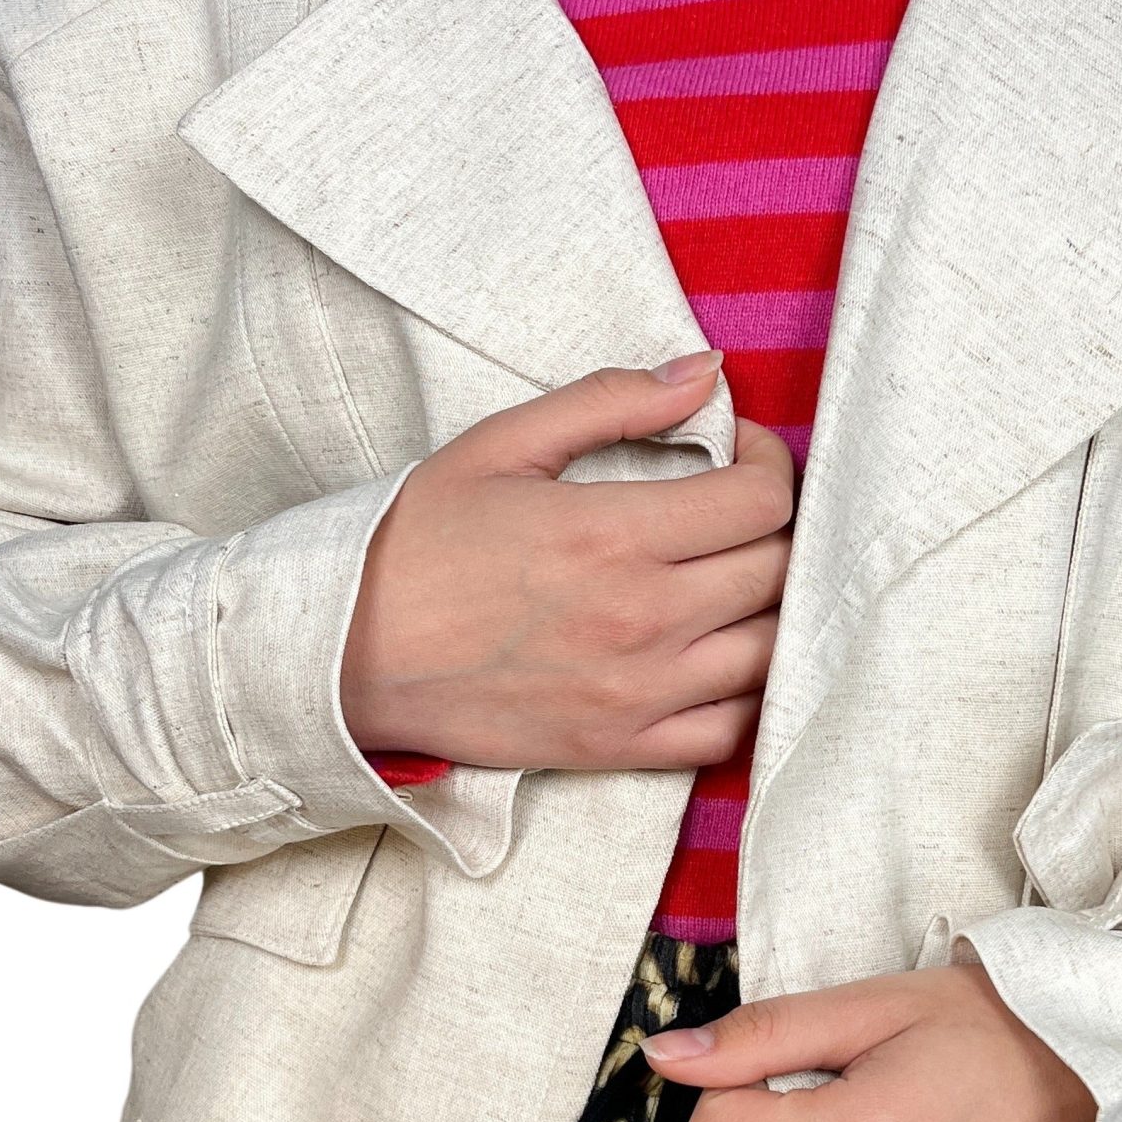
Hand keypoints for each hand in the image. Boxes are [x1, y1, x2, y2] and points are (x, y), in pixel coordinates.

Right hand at [341, 352, 793, 769]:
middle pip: (777, 572)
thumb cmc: (414, 545)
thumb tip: (702, 373)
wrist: (344, 655)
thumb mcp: (503, 445)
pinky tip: (720, 654)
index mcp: (614, 535)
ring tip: (738, 578)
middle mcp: (641, 619)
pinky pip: (727, 730)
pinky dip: (745, 693)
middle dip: (774, 527)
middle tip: (739, 510)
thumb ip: (611, 401)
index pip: (761, 500)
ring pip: (769, 653)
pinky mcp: (618, 748)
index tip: (746, 453)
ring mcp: (636, 693)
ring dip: (771, 608)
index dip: (773, 464)